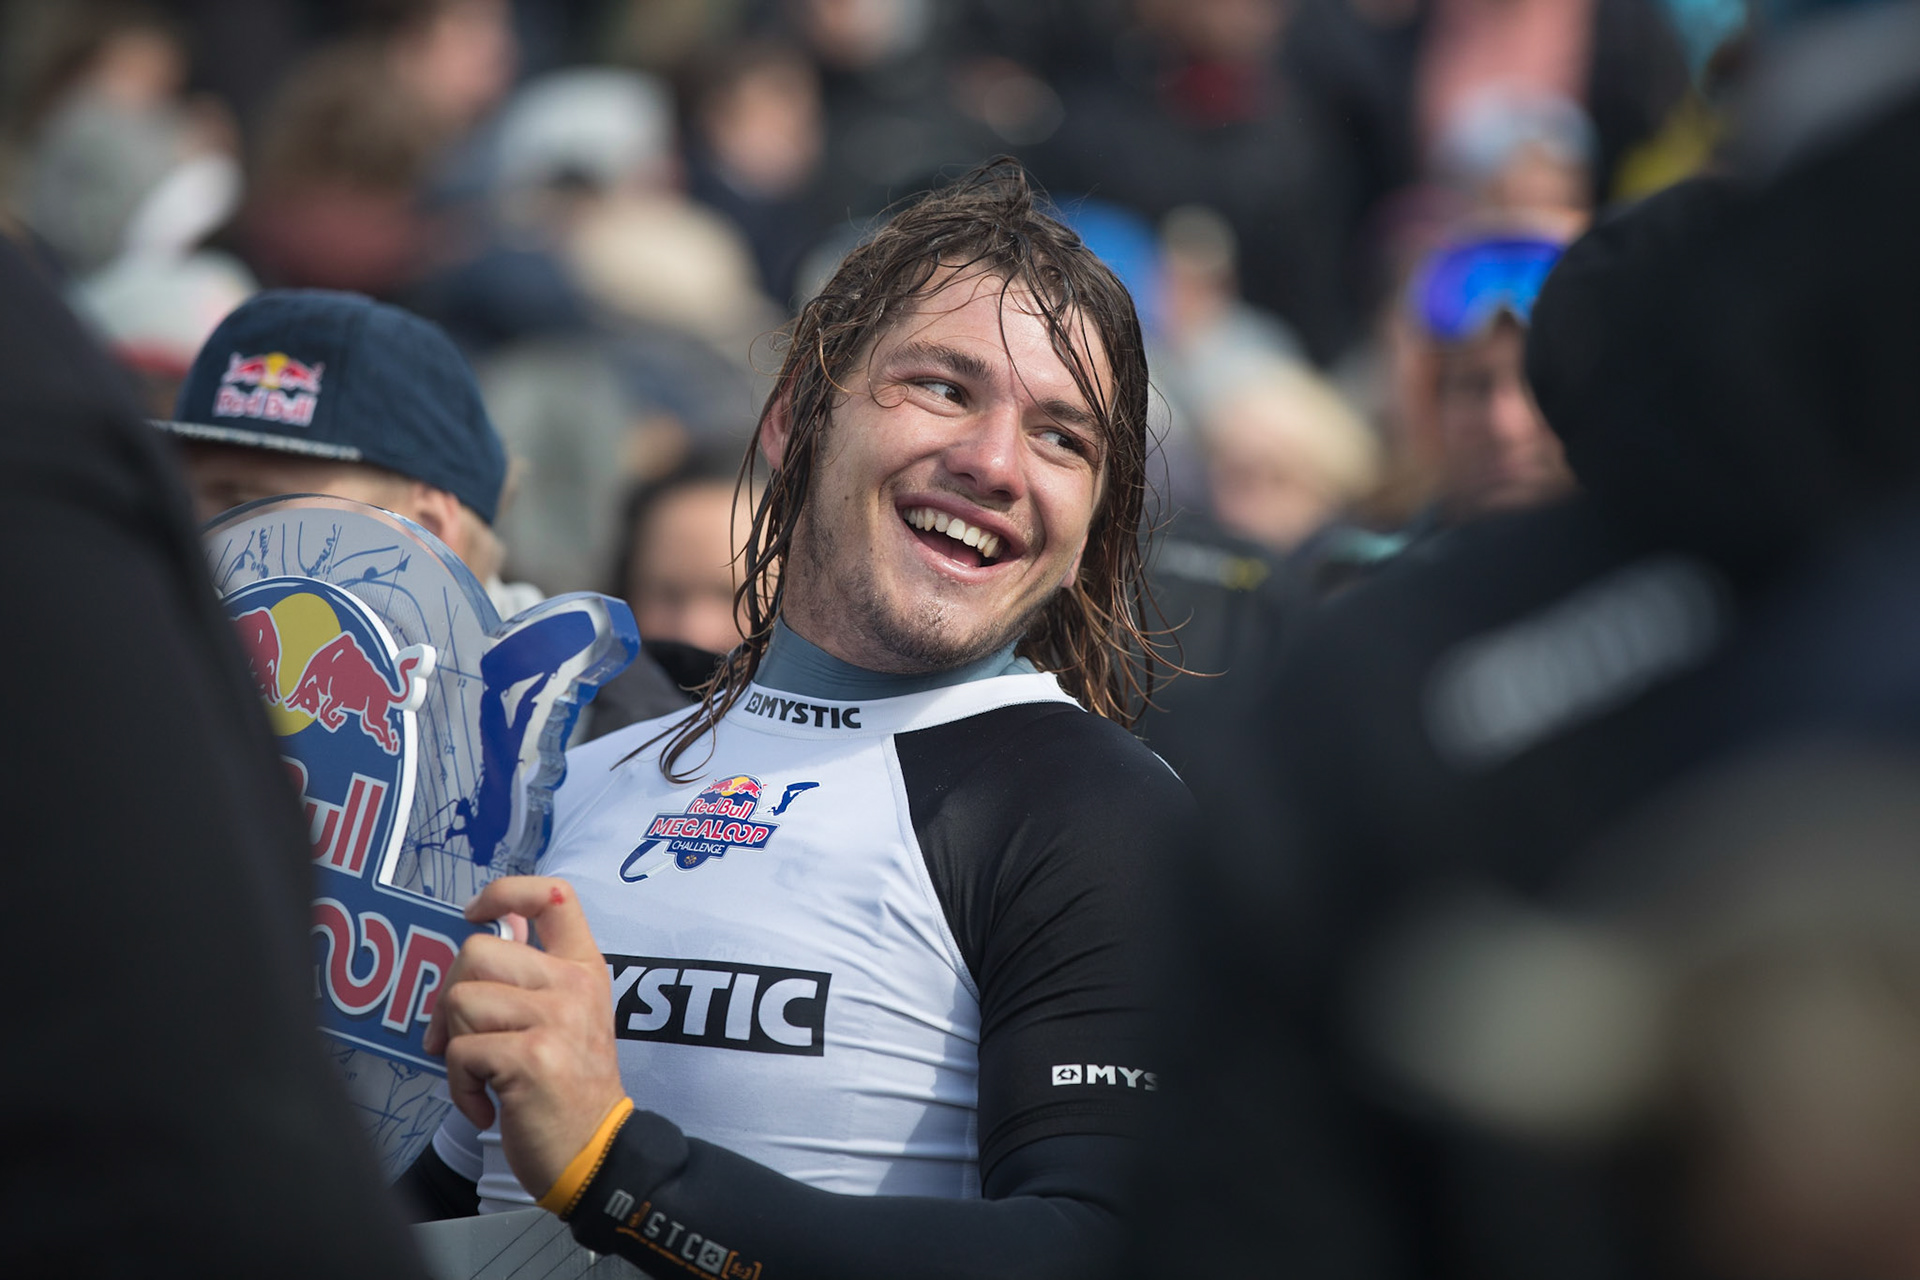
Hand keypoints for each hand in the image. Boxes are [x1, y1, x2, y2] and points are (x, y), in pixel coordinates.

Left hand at [423, 876, 627, 1198]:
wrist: (596, 1152)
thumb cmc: (570, 1088)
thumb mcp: (568, 1016)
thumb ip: (536, 971)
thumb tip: (501, 924)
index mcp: (584, 968)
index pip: (553, 894)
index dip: (505, 891)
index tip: (476, 914)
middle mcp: (574, 984)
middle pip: (477, 951)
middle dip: (451, 996)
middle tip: (461, 1036)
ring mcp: (556, 1018)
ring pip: (461, 1000)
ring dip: (454, 1046)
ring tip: (482, 1074)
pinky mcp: (531, 1056)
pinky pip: (460, 1051)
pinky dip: (459, 1085)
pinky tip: (486, 1103)